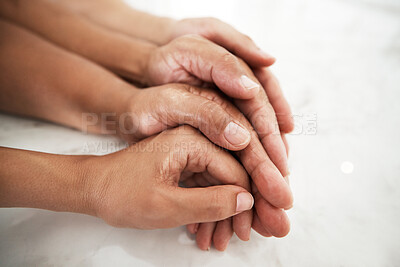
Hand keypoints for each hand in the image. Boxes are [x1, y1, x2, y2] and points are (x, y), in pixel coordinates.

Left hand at [0, 127, 253, 250]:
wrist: (92, 188)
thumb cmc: (119, 192)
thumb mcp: (168, 205)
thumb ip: (210, 203)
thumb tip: (246, 201)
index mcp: (191, 141)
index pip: (236, 170)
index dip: (246, 203)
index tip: (248, 227)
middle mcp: (193, 141)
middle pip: (230, 177)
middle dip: (233, 212)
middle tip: (236, 236)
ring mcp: (187, 152)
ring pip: (218, 184)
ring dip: (219, 214)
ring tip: (216, 239)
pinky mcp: (182, 163)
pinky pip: (204, 186)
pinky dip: (205, 209)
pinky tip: (201, 228)